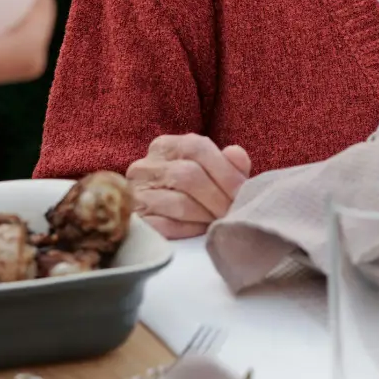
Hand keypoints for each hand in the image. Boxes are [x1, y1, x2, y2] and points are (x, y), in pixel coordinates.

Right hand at [126, 134, 252, 238]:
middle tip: (234, 213)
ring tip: (219, 222)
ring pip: (178, 203)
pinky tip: (200, 231)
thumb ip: (227, 164)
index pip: (197, 148)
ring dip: (206, 216)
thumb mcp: (208, 171)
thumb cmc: (187, 192)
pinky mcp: (136, 222)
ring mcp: (135, 194)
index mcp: (166, 147)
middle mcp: (146, 166)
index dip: (225, 171)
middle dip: (218, 197)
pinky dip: (189, 230)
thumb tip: (236, 155)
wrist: (144, 214)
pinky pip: (166, 226)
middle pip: (188, 176)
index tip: (243, 192)